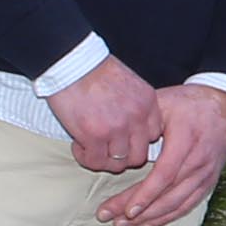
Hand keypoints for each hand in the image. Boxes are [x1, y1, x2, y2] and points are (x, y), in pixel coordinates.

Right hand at [54, 58, 159, 175]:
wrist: (71, 62)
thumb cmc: (95, 69)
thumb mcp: (129, 83)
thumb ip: (135, 105)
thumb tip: (132, 127)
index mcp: (148, 103)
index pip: (154, 135)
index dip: (137, 140)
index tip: (122, 138)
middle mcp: (137, 117)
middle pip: (139, 155)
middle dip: (122, 156)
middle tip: (106, 150)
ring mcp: (117, 128)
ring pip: (118, 163)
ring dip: (103, 160)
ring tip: (91, 149)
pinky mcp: (94, 136)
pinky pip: (95, 161)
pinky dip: (86, 158)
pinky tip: (79, 147)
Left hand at [94, 85, 225, 225]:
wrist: (224, 106)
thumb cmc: (189, 103)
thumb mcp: (164, 103)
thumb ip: (142, 122)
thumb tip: (116, 141)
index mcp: (187, 140)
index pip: (165, 175)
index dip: (145, 194)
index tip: (124, 209)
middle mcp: (200, 160)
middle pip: (168, 193)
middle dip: (139, 210)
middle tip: (111, 219)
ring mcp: (207, 173)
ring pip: (177, 203)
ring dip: (150, 217)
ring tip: (123, 224)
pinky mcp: (209, 181)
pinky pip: (188, 204)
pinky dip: (168, 216)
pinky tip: (148, 223)